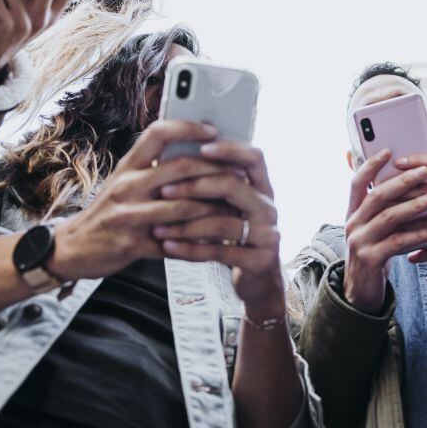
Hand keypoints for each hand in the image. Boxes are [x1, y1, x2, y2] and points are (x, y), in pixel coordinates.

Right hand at [49, 121, 228, 280]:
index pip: (158, 133)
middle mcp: (127, 186)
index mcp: (127, 166)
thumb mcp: (123, 182)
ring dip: (214, 207)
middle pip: (179, 167)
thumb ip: (151, 168)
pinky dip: (199, 242)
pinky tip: (216, 242)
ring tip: (236, 207)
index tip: (213, 129)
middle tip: (240, 173)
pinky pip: (175, 243)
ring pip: (182, 206)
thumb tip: (194, 153)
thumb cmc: (107, 212)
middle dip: (215, 170)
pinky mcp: (133, 245)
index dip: (188, 127)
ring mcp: (129, 216)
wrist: (71, 249)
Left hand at [152, 142, 285, 318]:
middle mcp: (269, 208)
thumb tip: (176, 156)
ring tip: (157, 227)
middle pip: (235, 186)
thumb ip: (216, 186)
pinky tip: (168, 247)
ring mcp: (268, 235)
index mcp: (263, 188)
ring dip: (186, 224)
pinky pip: (220, 251)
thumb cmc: (235, 236)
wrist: (259, 279)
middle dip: (195, 186)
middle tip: (164, 190)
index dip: (230, 149)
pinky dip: (191, 249)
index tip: (201, 148)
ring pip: (223, 222)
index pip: (254, 158)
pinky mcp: (259, 260)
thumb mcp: (232, 207)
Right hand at [342, 149, 426, 313]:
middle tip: (425, 171)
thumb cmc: (376, 252)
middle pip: (376, 196)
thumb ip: (385, 209)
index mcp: (352, 212)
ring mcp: (359, 242)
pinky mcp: (370, 259)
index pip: (357, 182)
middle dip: (402, 182)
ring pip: (388, 217)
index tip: (388, 150)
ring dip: (415, 205)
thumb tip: (410, 181)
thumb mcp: (375, 228)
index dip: (370, 165)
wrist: (362, 291)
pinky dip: (418, 234)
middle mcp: (352, 224)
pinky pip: (397, 242)